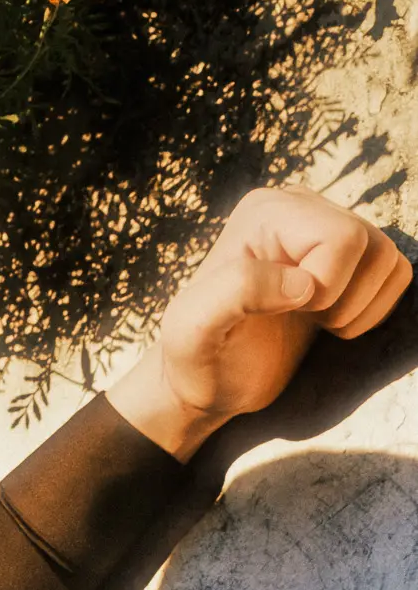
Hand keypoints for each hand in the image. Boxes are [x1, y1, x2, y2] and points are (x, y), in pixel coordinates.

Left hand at [107, 187, 411, 460]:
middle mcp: (300, 207)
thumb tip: (303, 283)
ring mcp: (327, 231)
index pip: (343, 238)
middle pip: (372, 244)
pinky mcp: (347, 261)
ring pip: (389, 258)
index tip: (286, 311)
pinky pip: (395, 273)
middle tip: (301, 318)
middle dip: (344, 299)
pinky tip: (330, 321)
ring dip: (359, 306)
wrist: (209, 382)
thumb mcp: (195, 328)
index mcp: (266, 210)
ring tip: (313, 320)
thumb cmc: (196, 358)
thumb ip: (236, 291)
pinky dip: (372, 309)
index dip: (326, 287)